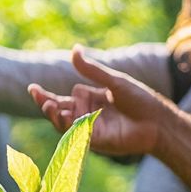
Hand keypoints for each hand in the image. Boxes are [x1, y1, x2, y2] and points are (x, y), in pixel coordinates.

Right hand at [27, 47, 172, 156]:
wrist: (159, 121)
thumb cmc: (141, 100)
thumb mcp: (114, 81)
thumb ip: (91, 70)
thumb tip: (74, 49)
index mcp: (89, 100)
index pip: (61, 98)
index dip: (45, 95)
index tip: (32, 87)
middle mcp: (86, 115)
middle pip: (59, 112)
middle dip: (47, 105)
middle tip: (40, 97)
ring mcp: (91, 130)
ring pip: (65, 125)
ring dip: (56, 117)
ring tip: (52, 107)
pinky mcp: (97, 142)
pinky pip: (78, 136)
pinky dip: (70, 128)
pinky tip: (67, 118)